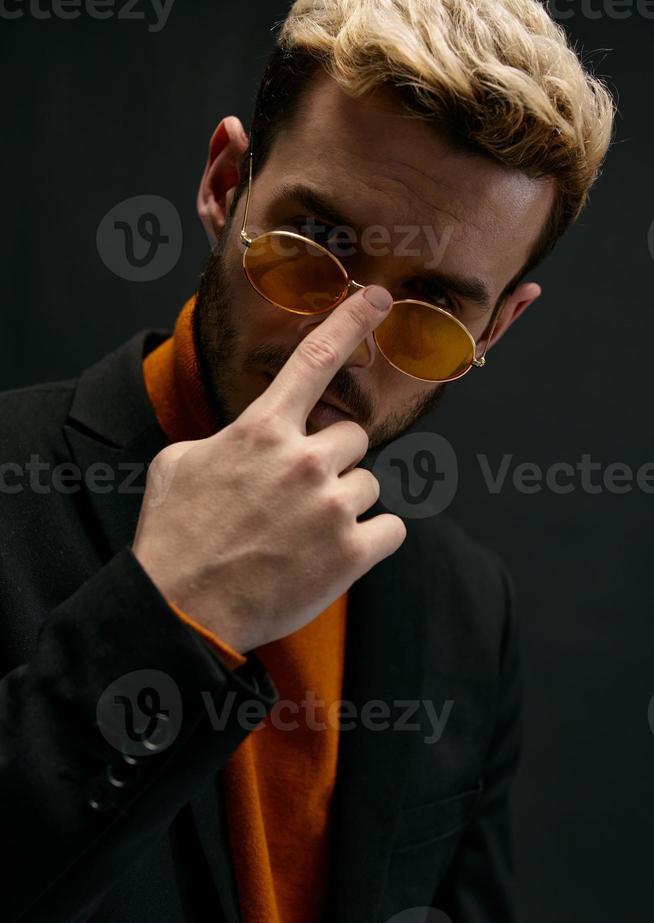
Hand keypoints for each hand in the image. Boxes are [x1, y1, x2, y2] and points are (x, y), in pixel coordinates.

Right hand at [132, 285, 406, 653]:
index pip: (314, 359)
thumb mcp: (178, 463)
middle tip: (301, 493)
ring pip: (369, 484)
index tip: (379, 299)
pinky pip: (391, 528)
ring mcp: (332, 507)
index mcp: (261, 431)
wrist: (182, 609)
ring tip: (304, 534)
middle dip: (333, 459)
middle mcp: (304, 460)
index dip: (350, 322)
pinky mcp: (353, 553)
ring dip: (345, 503)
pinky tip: (334, 554)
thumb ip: (226, 437)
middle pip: (354, 435)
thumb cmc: (175, 536)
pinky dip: (370, 539)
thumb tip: (251, 433)